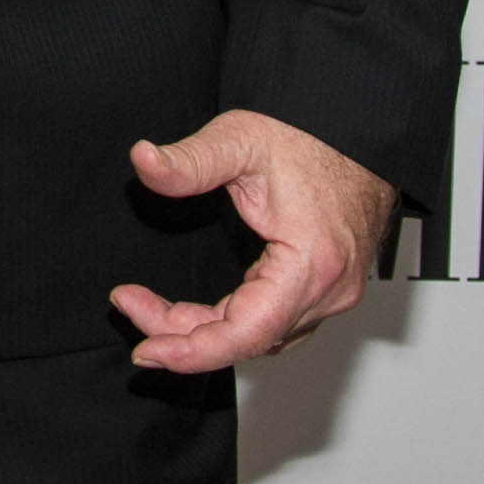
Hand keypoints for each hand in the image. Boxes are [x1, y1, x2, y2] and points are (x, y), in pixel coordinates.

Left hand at [109, 110, 397, 373]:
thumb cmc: (306, 137)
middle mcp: (330, 290)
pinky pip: (275, 322)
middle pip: (248, 339)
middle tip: (131, 307)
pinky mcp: (327, 287)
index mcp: (312, 264)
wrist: (352, 132)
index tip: (145, 350)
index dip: (192, 351)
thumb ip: (189, 161)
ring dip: (206, 332)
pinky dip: (233, 324)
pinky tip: (200, 314)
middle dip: (182, 335)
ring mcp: (333, 292)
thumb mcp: (239, 140)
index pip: (247, 333)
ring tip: (151, 310)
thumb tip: (143, 161)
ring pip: (261, 336)